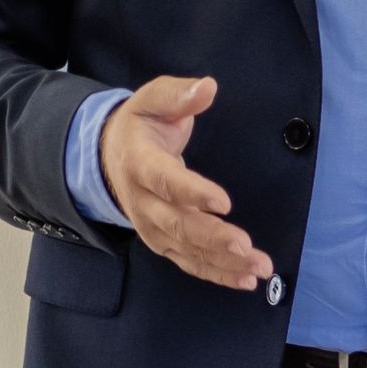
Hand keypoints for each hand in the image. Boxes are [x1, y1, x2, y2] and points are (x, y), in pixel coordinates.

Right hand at [99, 74, 276, 297]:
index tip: (224, 202)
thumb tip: (207, 87)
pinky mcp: (163, 242)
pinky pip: (189, 262)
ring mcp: (152, 226)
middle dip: (213, 238)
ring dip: (223, 262)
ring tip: (258, 268)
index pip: (166, 181)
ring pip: (186, 249)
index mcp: (140, 163)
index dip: (193, 193)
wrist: (108, 157)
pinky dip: (217, 273)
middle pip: (178, 224)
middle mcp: (143, 202)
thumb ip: (177, 95)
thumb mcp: (151, 100)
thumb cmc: (140, 125)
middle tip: (247, 246)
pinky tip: (245, 280)